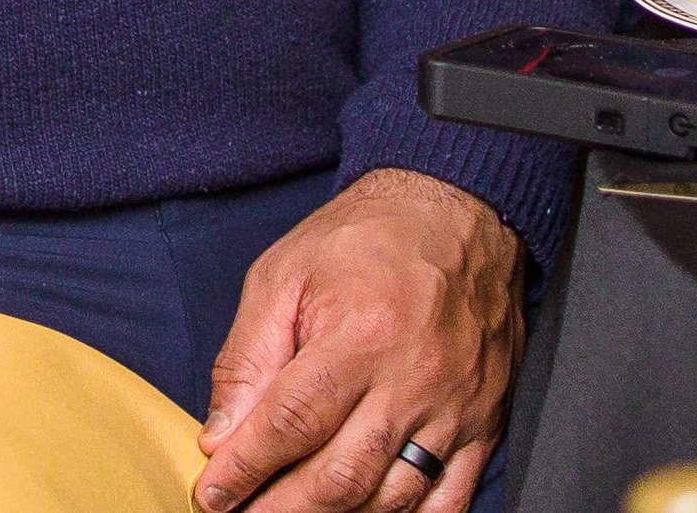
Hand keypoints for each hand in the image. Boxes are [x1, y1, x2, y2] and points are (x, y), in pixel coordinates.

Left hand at [195, 168, 516, 512]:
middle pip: (341, 475)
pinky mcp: (484, 425)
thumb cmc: (363, 240)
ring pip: (393, 498)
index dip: (246, 468)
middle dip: (283, 508)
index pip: (292, 423)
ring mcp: (454, 410)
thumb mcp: (282, 275)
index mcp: (358, 336)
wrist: (458, 214)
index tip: (211, 495)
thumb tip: (221, 434)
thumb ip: (247, 357)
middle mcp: (411, 382)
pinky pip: (450, 499)